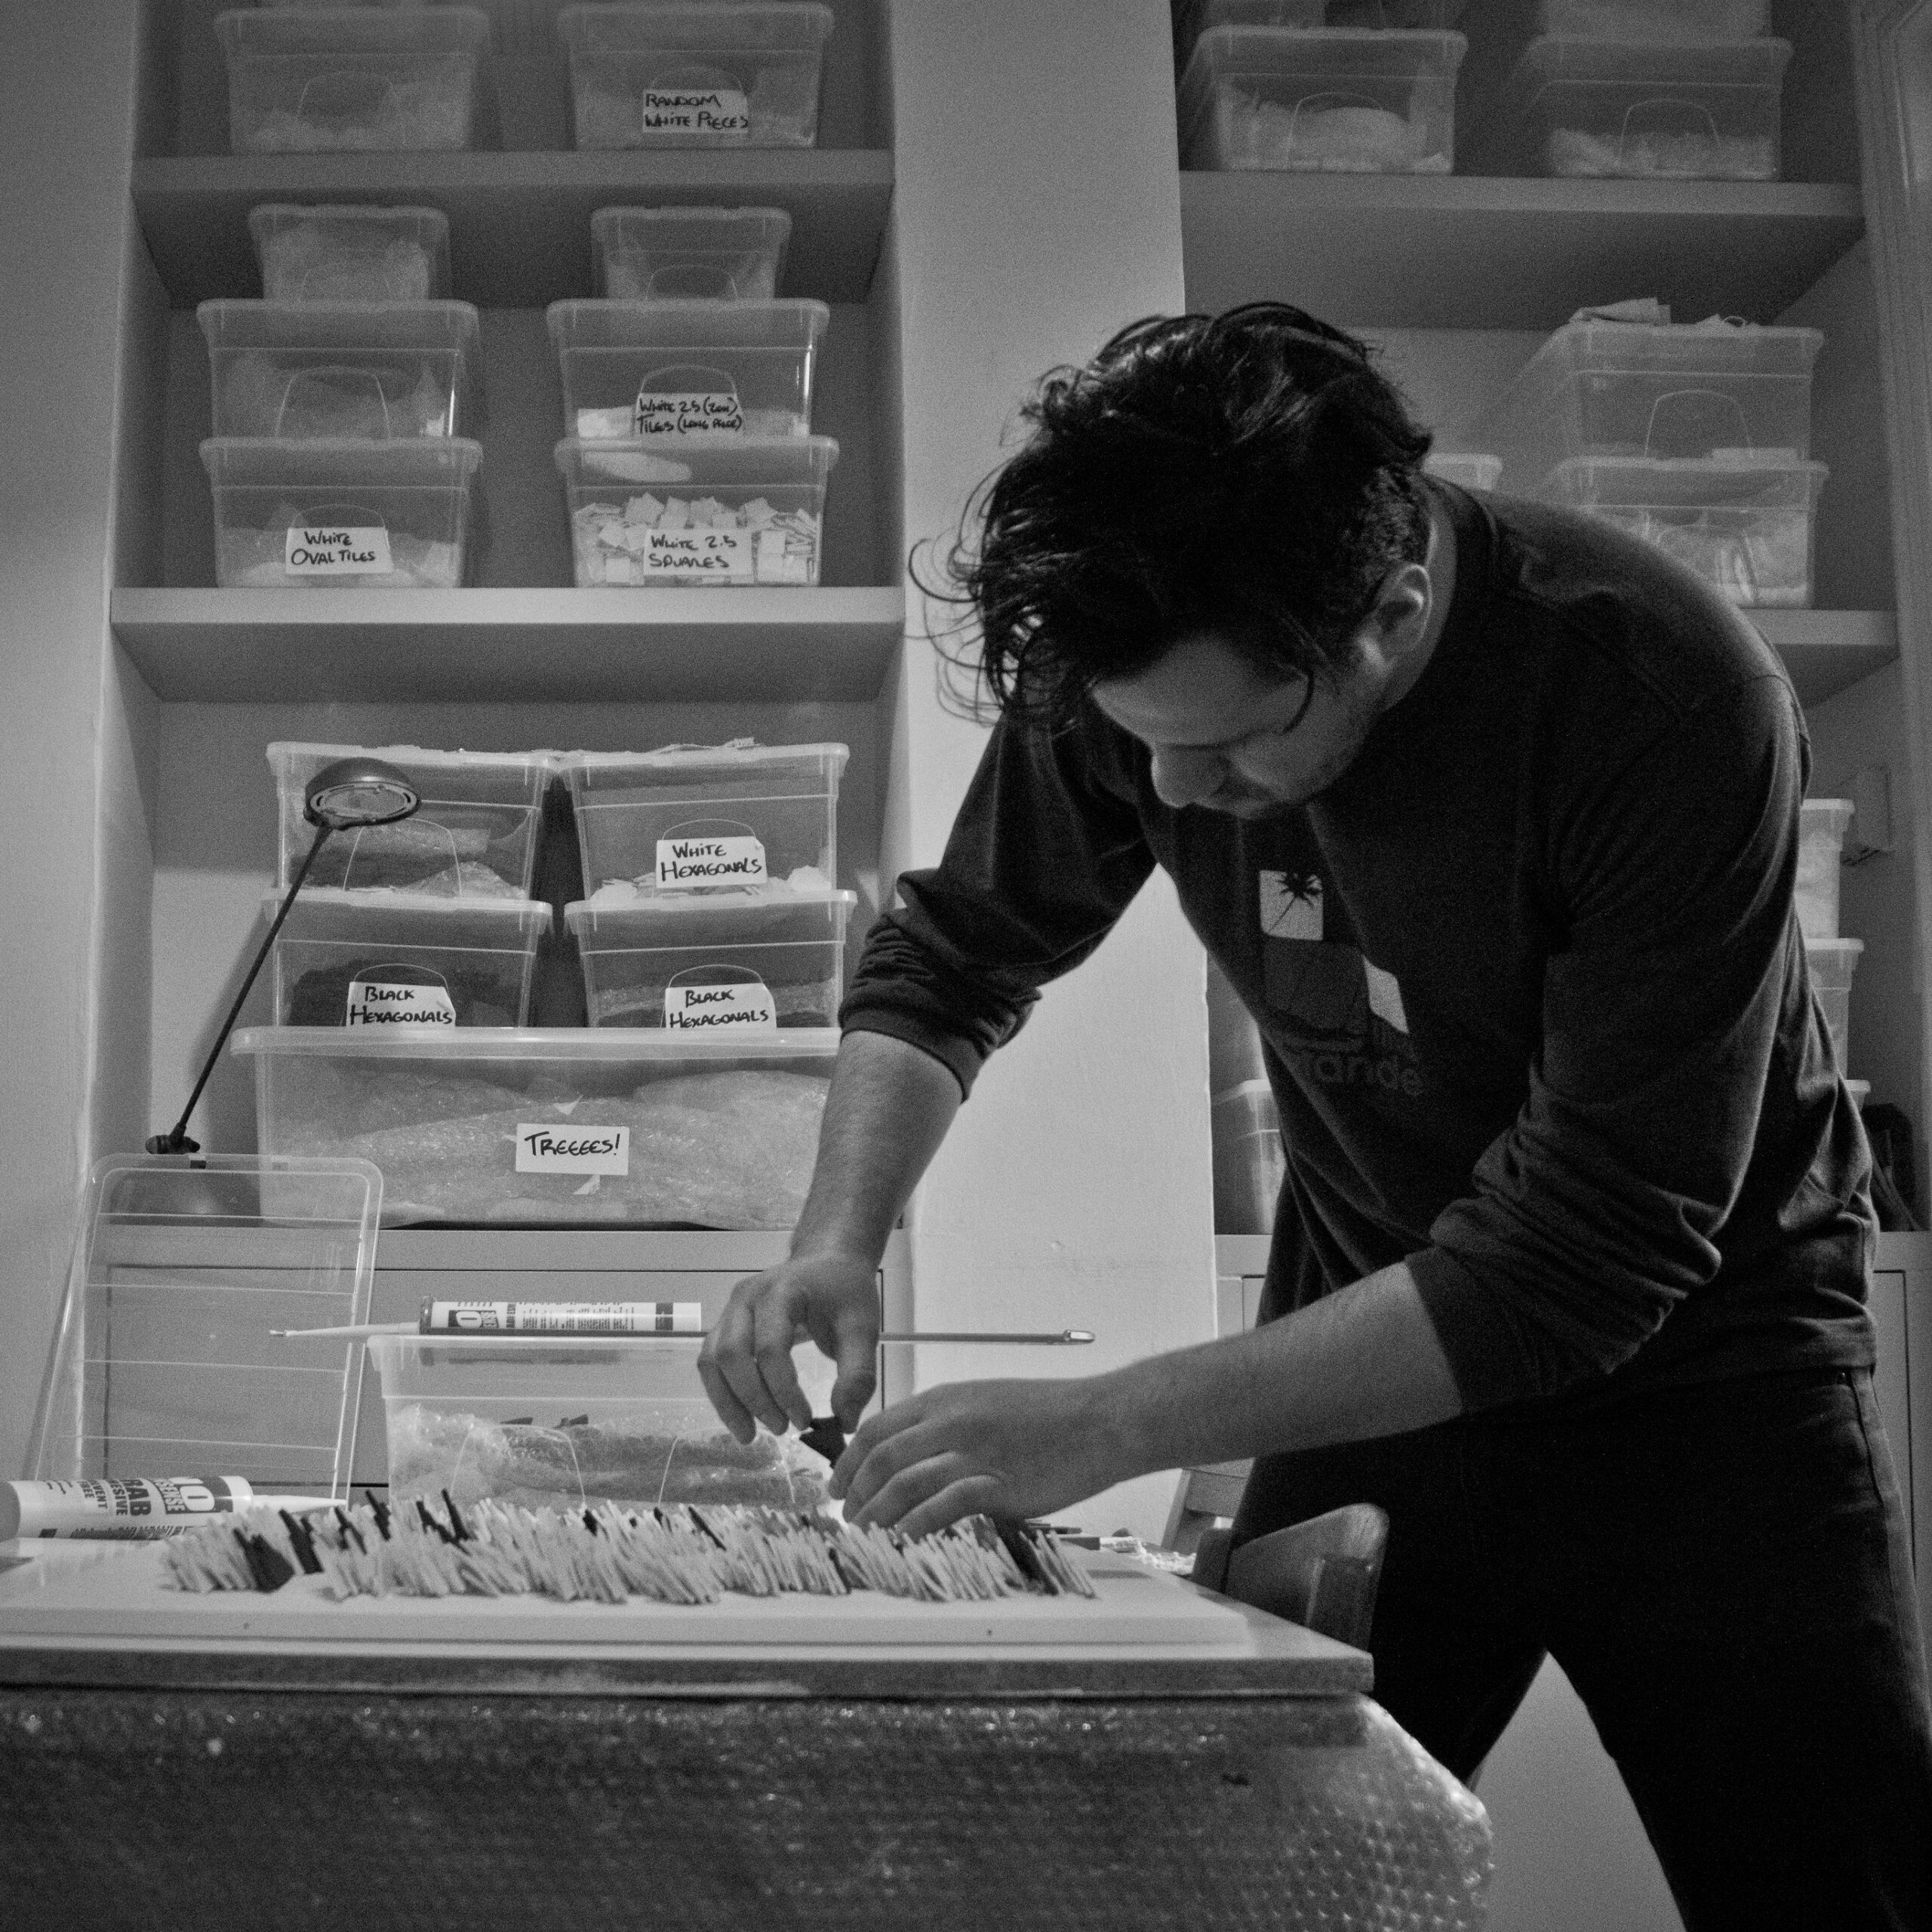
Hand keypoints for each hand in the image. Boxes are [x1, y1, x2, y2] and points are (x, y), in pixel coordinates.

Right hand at [698, 1253, 880, 1443]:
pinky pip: (711, 1361)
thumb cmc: (845, 1293)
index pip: (770, 1346)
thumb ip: (858, 1374)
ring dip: (727, 1402)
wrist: (828, 1262)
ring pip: (712, 1360)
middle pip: (732, 1354)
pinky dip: (721, 1393)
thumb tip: (844, 1424)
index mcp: (782, 1290)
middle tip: (781, 1428)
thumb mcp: (863, 1328)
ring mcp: (732, 1309)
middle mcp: (747, 1296)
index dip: (783, 1390)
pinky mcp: (726, 1324)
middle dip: (754, 1399)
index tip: (805, 1420)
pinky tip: (741, 1418)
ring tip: (749, 1436)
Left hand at [832, 1376, 1130, 1537]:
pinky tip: (903, 1541)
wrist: (1101, 1420)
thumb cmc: (1049, 1414)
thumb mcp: (986, 1403)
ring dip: (877, 1514)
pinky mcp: (996, 1482)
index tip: (838, 1487)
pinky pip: (942, 1506)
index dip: (849, 1462)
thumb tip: (914, 1461)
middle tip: (847, 1520)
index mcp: (945, 1399)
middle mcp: (951, 1420)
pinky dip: (915, 1525)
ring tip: (867, 1537)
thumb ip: (947, 1427)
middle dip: (855, 1492)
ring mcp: (972, 1451)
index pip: (877, 1429)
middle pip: (881, 1457)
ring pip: (903, 1482)